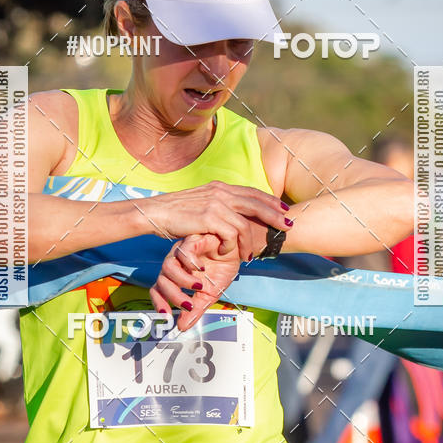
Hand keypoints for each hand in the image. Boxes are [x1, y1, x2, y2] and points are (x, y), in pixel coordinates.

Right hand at [138, 181, 291, 261]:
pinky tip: (230, 253)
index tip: (284, 209)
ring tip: (252, 255)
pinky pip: (231, 234)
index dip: (269, 201)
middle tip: (288, 227)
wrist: (154, 212)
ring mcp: (215, 204)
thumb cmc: (174, 212)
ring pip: (245, 223)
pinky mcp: (208, 218)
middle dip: (275, 215)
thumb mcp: (200, 202)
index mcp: (220, 187)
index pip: (251, 192)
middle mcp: (220, 192)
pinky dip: (232, 246)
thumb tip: (230, 213)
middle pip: (256, 203)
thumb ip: (217, 204)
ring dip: (251, 241)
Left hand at [149, 234, 241, 330]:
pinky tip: (202, 269)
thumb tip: (182, 327)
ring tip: (199, 286)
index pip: (158, 290)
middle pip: (162, 280)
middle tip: (189, 305)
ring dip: (182, 281)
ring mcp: (181, 252)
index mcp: (175, 277)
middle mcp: (175, 264)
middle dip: (174, 296)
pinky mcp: (192, 241)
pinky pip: (184, 251)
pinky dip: (191, 262)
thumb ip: (195, 309)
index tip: (167, 315)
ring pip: (168, 266)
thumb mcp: (210, 294)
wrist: (237, 252)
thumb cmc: (221, 269)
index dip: (159, 302)